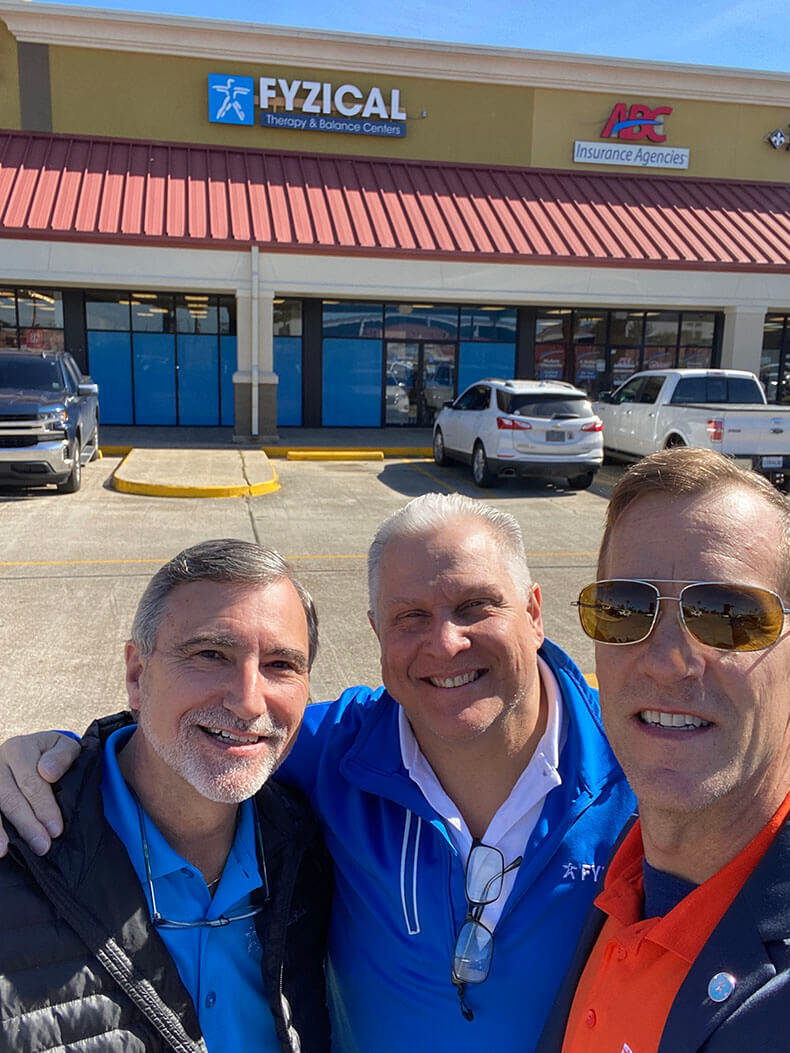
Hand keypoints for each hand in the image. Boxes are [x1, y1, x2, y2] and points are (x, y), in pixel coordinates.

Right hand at [0, 732, 79, 855]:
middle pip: (9, 797)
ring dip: (0, 831)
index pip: (31, 782)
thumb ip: (62, 756)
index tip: (56, 830)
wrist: (34, 753)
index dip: (44, 807)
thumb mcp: (65, 748)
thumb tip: (48, 773)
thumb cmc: (52, 755)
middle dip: (26, 825)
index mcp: (19, 749)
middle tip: (42, 847)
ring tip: (5, 851)